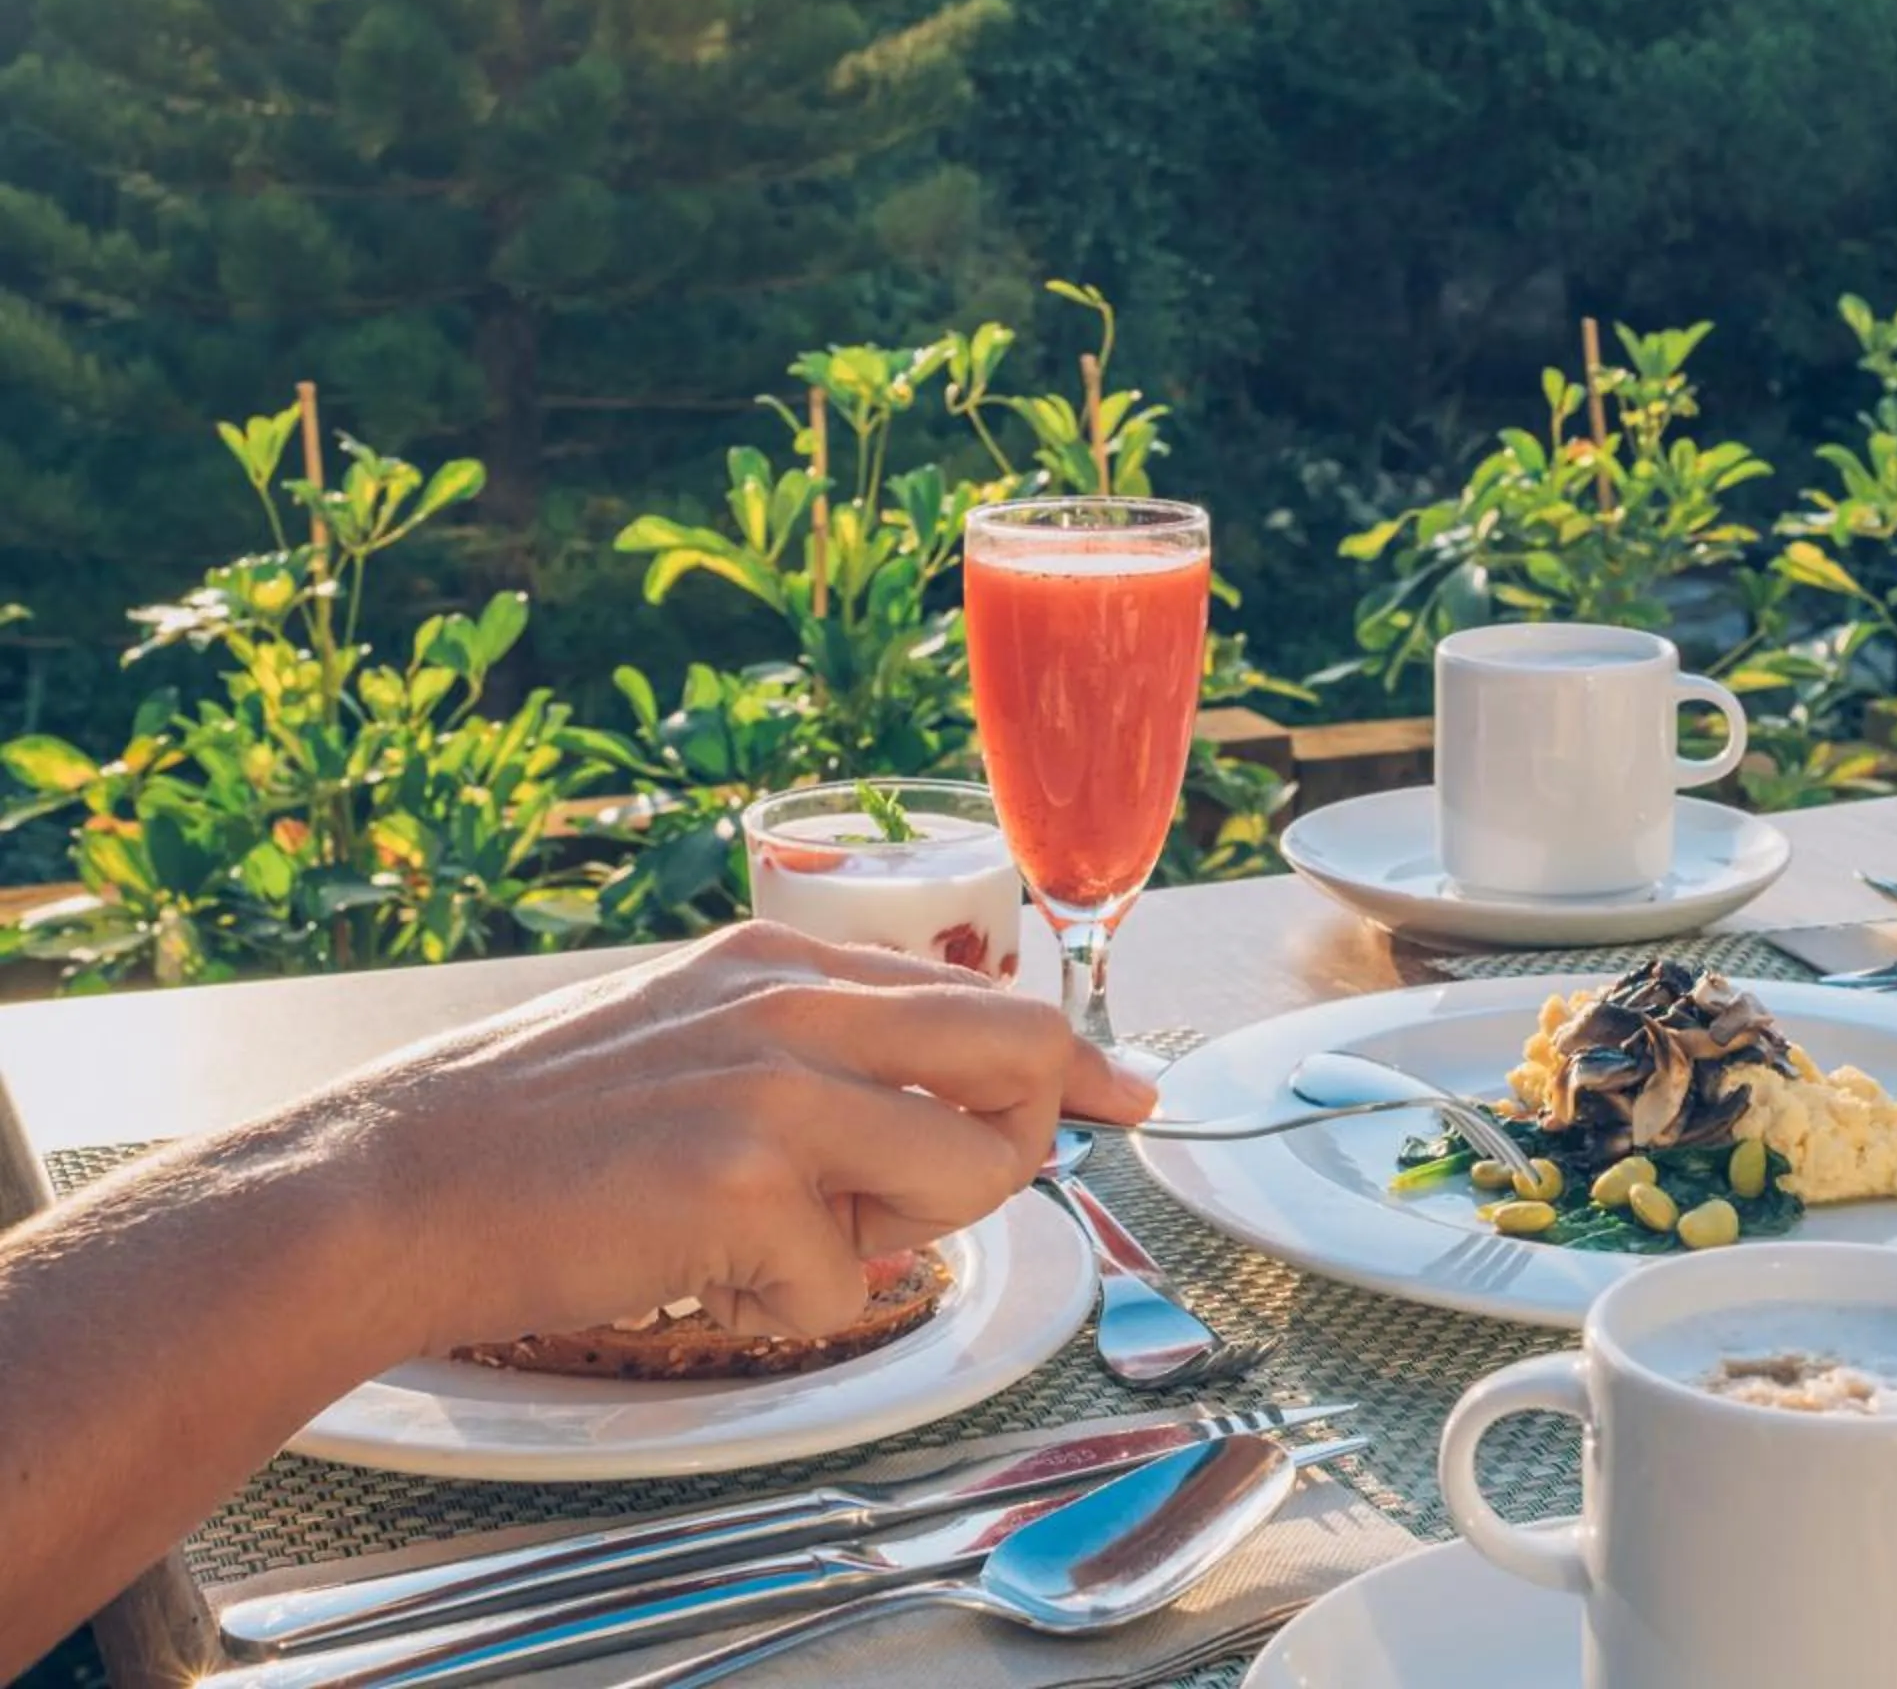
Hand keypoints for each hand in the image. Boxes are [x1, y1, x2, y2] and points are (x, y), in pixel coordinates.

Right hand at [320, 921, 1155, 1354]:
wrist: (393, 1185)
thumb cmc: (535, 1127)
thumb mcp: (693, 1031)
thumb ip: (821, 1052)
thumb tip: (940, 1117)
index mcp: (788, 961)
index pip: (988, 991)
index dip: (1071, 1058)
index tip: (1126, 1094)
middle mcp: (799, 1004)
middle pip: (1025, 1051)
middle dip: (1029, 1140)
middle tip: (948, 1197)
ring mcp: (779, 1091)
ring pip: (969, 1179)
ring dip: (899, 1241)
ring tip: (780, 1239)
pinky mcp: (747, 1187)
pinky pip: (850, 1289)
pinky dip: (788, 1312)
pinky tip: (700, 1276)